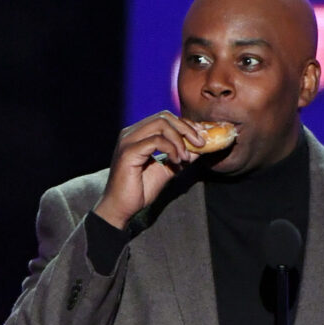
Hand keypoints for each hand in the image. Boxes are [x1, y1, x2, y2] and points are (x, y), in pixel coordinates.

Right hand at [94, 111, 205, 228]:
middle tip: (200, 144)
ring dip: (179, 140)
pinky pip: (156, 141)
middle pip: (164, 117)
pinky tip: (176, 161)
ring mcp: (128, 141)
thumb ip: (180, 156)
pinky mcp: (128, 152)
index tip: (200, 138)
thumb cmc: (141, 189)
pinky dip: (171, 149)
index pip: (164, 119)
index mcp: (138, 134)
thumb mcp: (167, 169)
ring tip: (185, 157)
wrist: (122, 207)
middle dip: (186, 128)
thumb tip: (200, 147)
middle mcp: (131, 133)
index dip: (185, 125)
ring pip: (161, 124)